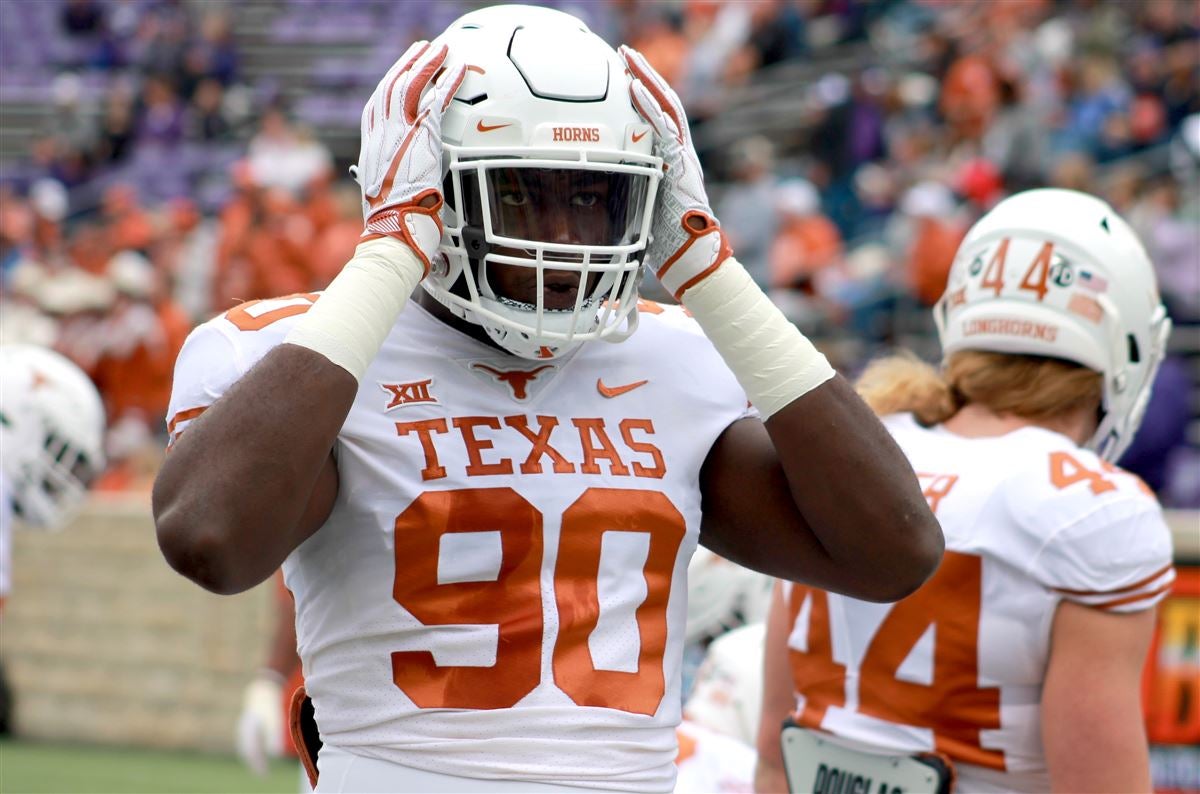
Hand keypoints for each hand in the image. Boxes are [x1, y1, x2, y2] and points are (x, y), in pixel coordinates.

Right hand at [234, 673, 283, 775]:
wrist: (264, 687)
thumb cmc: (270, 703)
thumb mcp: (273, 719)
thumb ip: (274, 735)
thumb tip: (275, 753)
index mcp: (249, 729)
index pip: (251, 751)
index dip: (257, 763)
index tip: (264, 774)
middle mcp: (244, 729)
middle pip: (247, 751)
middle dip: (254, 762)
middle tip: (263, 774)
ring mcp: (244, 727)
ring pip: (246, 746)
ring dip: (253, 757)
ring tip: (261, 768)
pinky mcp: (248, 724)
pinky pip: (248, 741)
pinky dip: (253, 750)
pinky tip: (259, 754)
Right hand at [351, 41, 465, 271]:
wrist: (393, 230)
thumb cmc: (392, 221)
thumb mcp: (386, 193)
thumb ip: (393, 177)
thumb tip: (400, 178)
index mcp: (370, 146)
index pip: (377, 105)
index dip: (390, 84)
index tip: (401, 71)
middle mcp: (380, 134)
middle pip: (391, 86)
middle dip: (408, 64)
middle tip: (422, 48)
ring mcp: (398, 132)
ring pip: (410, 85)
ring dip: (427, 63)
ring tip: (441, 48)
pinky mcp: (420, 136)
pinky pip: (436, 100)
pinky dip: (448, 82)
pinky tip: (458, 68)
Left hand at [619, 46, 732, 300]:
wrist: (692, 255)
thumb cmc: (668, 242)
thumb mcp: (644, 210)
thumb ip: (632, 194)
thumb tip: (604, 199)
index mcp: (673, 161)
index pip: (660, 118)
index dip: (645, 95)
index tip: (627, 76)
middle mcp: (681, 152)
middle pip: (664, 102)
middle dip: (645, 75)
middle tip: (625, 53)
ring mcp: (683, 155)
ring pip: (666, 105)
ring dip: (646, 78)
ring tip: (629, 57)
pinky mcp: (680, 162)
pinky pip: (663, 126)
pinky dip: (648, 104)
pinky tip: (633, 86)